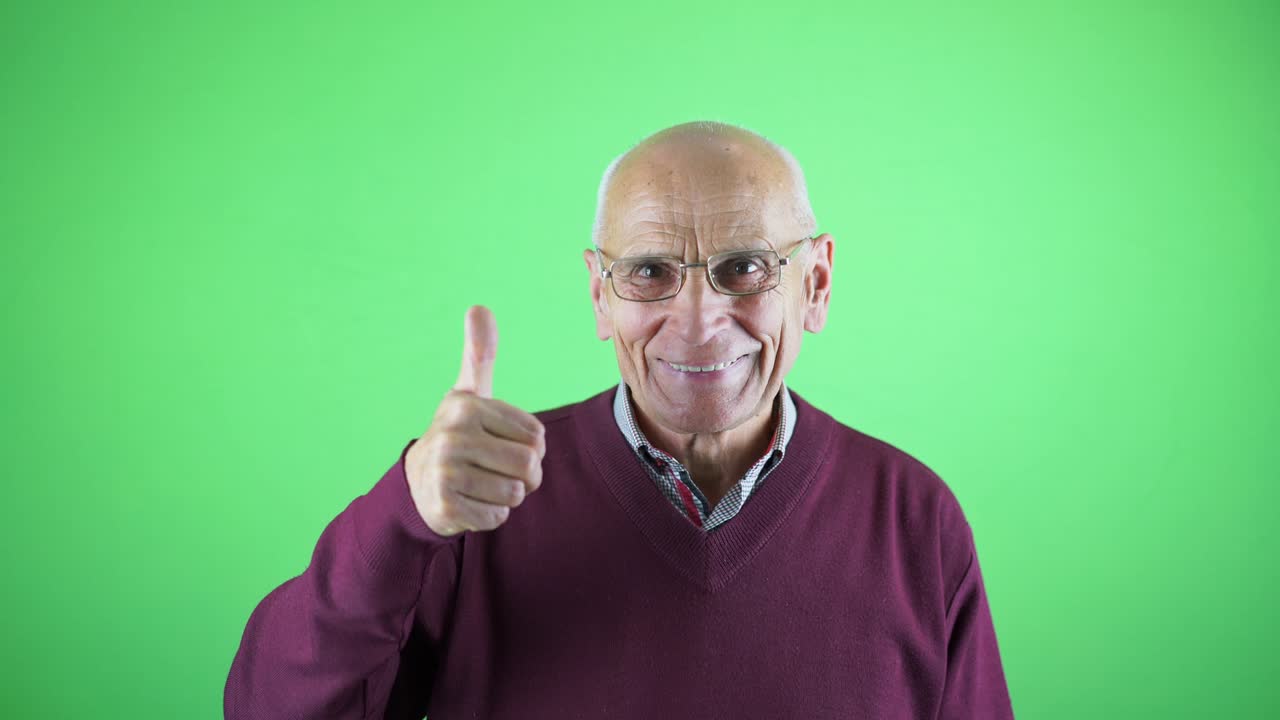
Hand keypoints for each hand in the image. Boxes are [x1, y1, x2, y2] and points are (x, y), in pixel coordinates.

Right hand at [405, 305, 546, 535]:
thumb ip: (480, 353)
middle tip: (501, 471)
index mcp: (467, 406)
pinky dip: (491, 515)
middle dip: (525, 476)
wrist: (418, 484)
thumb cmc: (458, 434)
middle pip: (528, 465)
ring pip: (514, 493)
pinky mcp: (445, 505)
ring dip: (507, 496)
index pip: (536, 436)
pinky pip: (496, 517)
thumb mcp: (469, 392)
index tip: (505, 445)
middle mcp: (453, 435)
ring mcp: (446, 471)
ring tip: (484, 484)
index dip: (531, 448)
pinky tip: (471, 502)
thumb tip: (478, 306)